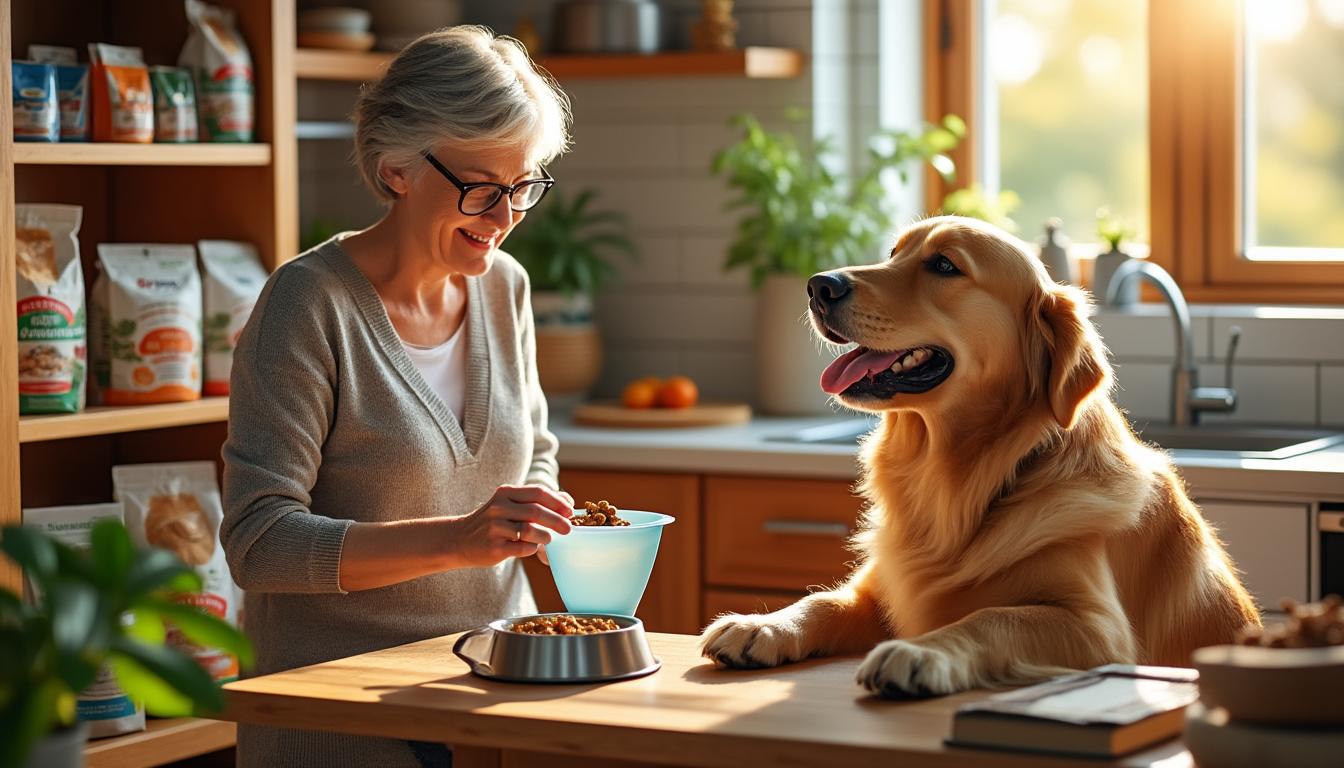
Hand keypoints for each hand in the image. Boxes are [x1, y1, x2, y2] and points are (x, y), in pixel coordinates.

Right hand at [446, 485, 572, 567]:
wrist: (460, 539)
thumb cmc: (493, 522)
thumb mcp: (508, 504)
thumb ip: (534, 501)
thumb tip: (567, 501)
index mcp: (506, 493)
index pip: (538, 493)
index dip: (558, 501)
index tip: (570, 510)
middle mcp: (499, 507)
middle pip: (536, 511)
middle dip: (557, 520)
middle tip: (568, 529)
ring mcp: (495, 527)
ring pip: (530, 530)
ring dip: (545, 536)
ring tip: (549, 539)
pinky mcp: (494, 547)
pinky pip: (522, 547)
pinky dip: (532, 548)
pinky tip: (532, 547)